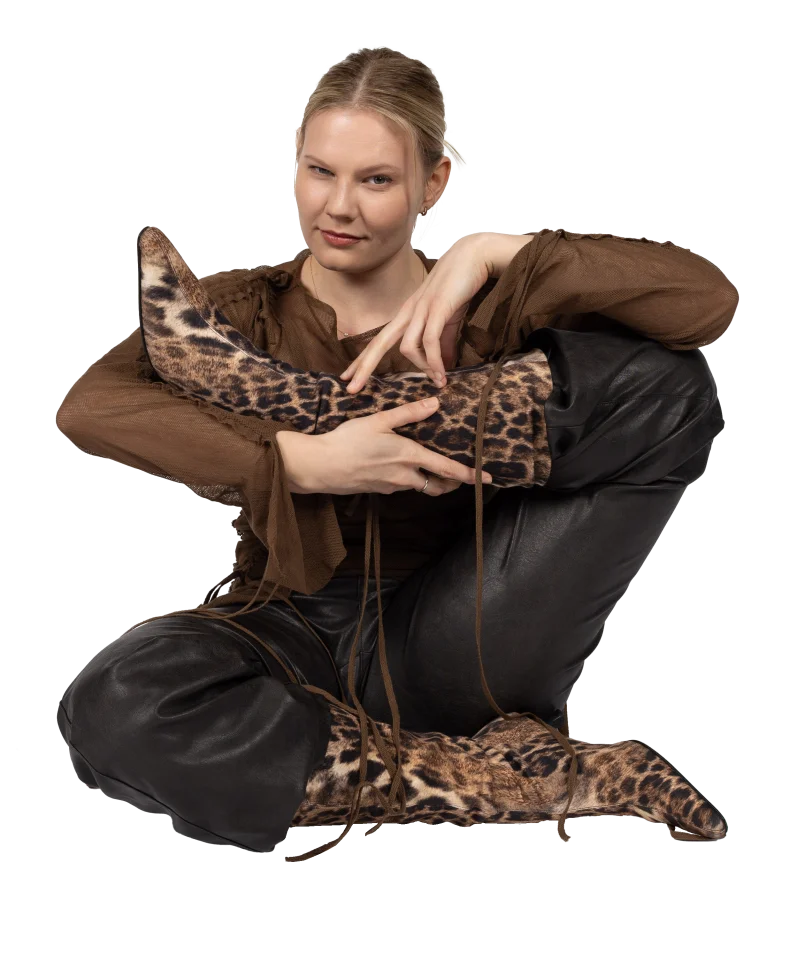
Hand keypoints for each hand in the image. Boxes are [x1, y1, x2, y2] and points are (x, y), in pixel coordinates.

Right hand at [296, 397, 493, 495]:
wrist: (321, 467)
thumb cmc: (348, 441)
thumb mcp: (379, 421)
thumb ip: (408, 413)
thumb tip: (435, 402)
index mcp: (409, 456)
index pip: (447, 470)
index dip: (469, 475)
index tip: (486, 479)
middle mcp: (404, 476)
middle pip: (437, 486)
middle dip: (452, 484)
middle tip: (462, 478)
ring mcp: (391, 486)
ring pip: (419, 487)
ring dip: (431, 482)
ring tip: (435, 472)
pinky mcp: (378, 490)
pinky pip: (401, 487)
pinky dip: (409, 480)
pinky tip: (401, 469)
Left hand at [339, 234, 492, 392]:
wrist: (474, 256)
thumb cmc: (460, 286)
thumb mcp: (448, 320)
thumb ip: (443, 344)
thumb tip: (442, 368)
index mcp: (407, 314)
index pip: (378, 340)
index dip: (362, 359)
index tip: (348, 376)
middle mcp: (408, 312)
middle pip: (379, 343)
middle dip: (364, 367)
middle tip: (351, 389)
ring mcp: (421, 309)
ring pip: (406, 347)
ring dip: (421, 368)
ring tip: (437, 381)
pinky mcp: (437, 308)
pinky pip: (429, 341)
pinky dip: (434, 361)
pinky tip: (442, 374)